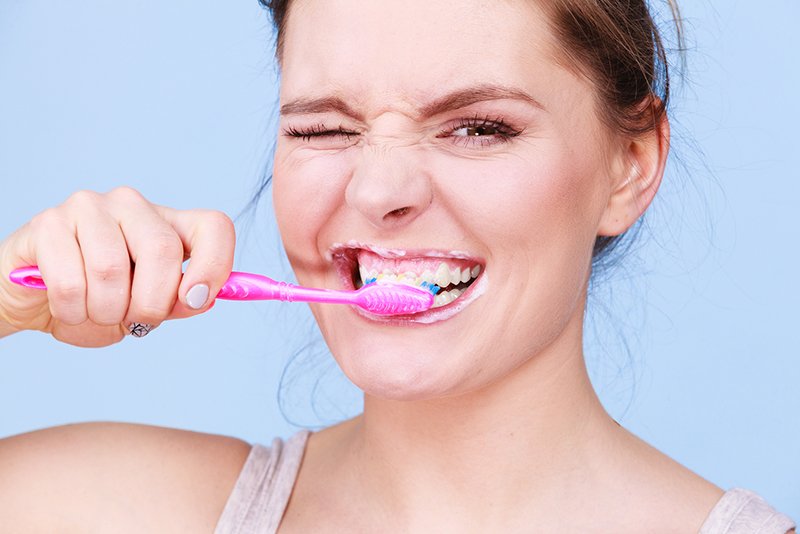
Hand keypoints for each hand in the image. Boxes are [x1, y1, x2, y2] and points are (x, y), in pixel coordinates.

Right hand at [0, 187, 234, 346]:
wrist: (33, 302)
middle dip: (151, 302)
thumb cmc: (94, 301)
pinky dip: (72, 311)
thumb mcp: (143, 309)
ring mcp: (89, 208)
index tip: (197, 299)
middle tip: (135, 320)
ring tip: (94, 312)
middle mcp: (131, 205)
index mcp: (166, 223)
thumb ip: (176, 304)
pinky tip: (67, 308)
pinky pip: (70, 282)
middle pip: (163, 249)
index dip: (215, 264)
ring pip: (112, 269)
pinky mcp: (48, 224)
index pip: (213, 225)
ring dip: (105, 311)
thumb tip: (205, 298)